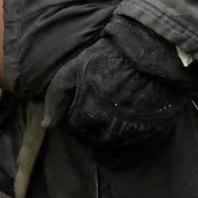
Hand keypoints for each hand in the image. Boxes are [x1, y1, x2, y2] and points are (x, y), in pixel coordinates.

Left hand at [43, 15, 196, 148]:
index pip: (72, 128)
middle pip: (91, 138)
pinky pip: (134, 146)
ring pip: (112, 143)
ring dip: (110, 131)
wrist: (151, 52)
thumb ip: (57, 97)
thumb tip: (47, 125)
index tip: (82, 101)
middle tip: (99, 104)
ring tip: (114, 110)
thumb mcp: (74, 70)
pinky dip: (130, 137)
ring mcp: (130, 135)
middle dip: (91, 124)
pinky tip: (130, 120)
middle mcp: (106, 131)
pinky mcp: (150, 134)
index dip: (74, 114)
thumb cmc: (108, 58)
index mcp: (85, 117)